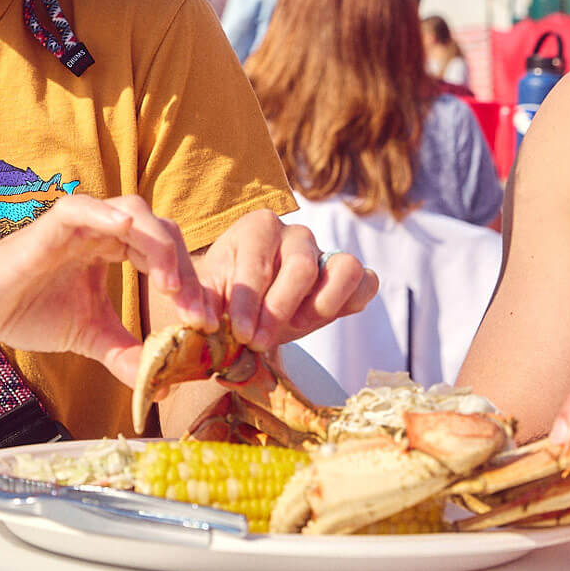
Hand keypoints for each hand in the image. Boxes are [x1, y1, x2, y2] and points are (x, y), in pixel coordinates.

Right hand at [0, 193, 216, 385]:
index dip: (190, 286)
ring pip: (132, 213)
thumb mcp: (90, 337)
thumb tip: (164, 386)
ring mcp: (78, 223)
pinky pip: (81, 208)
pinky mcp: (49, 224)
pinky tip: (127, 231)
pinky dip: (105, 214)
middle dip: (185, 272)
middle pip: (161, 233)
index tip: (206, 324)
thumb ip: (127, 353)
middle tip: (197, 314)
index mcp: (116, 250)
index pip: (166, 257)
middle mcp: (103, 230)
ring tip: (170, 286)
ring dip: (158, 246)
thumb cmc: (29, 313)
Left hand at [195, 209, 378, 349]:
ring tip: (296, 327)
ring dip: (320, 305)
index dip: (249, 303)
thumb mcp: (209, 300)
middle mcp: (296, 233)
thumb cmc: (228, 299)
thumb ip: (203, 307)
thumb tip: (203, 322)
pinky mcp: (347, 273)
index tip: (240, 335)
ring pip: (344, 268)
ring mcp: (326, 251)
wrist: (252, 308)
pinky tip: (322, 319)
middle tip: (259, 342)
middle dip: (279, 310)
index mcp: (257, 228)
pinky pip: (366, 281)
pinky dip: (351, 301)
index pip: (258, 263)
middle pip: (301, 267)